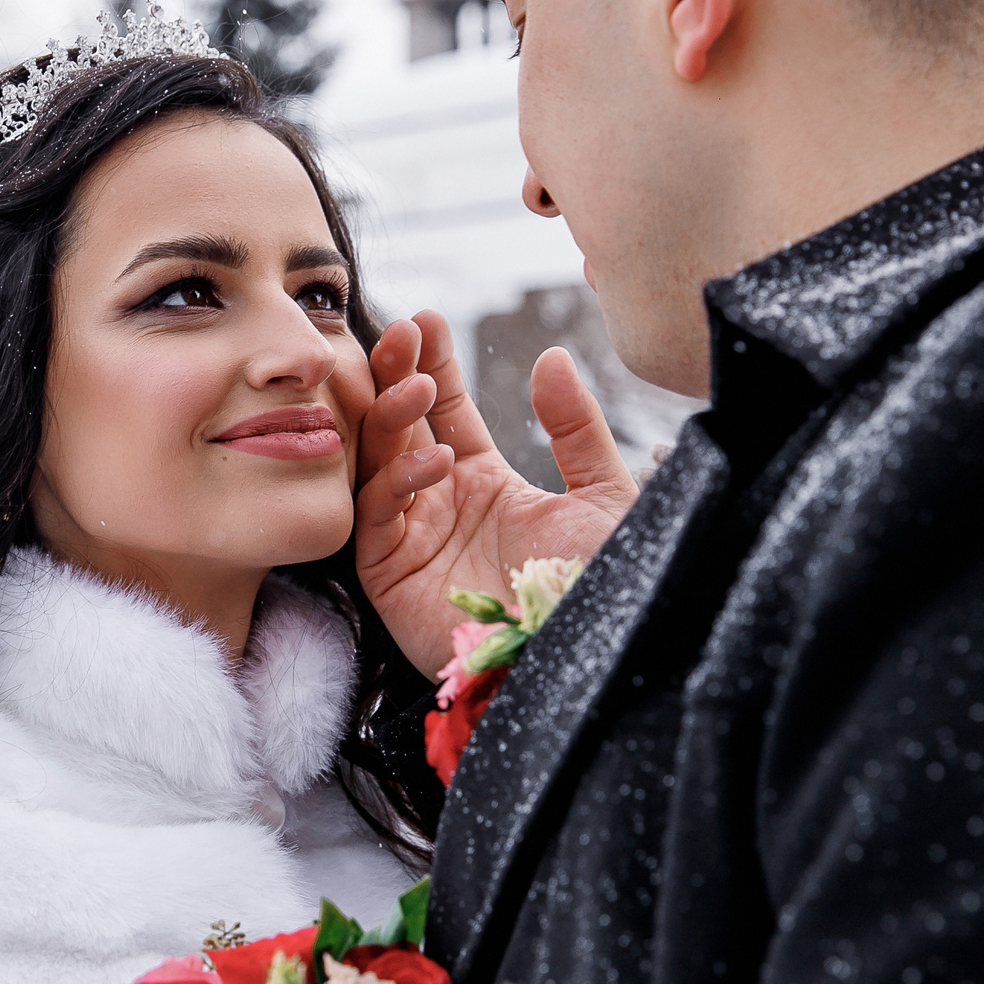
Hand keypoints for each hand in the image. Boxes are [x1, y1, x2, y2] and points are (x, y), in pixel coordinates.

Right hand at [354, 311, 639, 675]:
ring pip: (378, 462)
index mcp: (484, 485)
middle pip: (400, 426)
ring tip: (417, 385)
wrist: (586, 663)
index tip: (427, 321)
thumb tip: (551, 357)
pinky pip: (379, 516)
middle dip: (396, 375)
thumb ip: (577, 429)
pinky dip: (399, 482)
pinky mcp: (390, 578)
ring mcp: (411, 540)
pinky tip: (438, 460)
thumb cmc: (603, 589)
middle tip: (403, 332)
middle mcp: (440, 507)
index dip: (433, 365)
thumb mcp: (605, 496)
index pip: (445, 411)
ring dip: (392, 417)